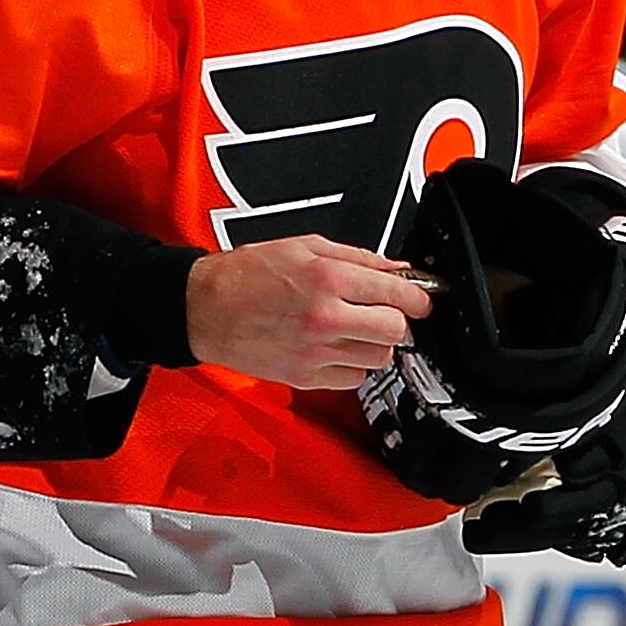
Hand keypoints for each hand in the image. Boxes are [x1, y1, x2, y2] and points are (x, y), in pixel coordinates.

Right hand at [185, 235, 432, 391]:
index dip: (418, 296)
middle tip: (385, 312)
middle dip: (396, 320)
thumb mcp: (305, 247)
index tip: (421, 298)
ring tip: (353, 329)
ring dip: (374, 343)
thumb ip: (358, 258)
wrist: (204, 308)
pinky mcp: (305, 377)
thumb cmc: (247, 275)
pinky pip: (354, 378)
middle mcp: (325, 318)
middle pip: (395, 331)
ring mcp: (315, 352)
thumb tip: (397, 269)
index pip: (398, 294)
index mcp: (328, 278)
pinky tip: (336, 347)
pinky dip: (353, 365)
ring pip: (377, 358)